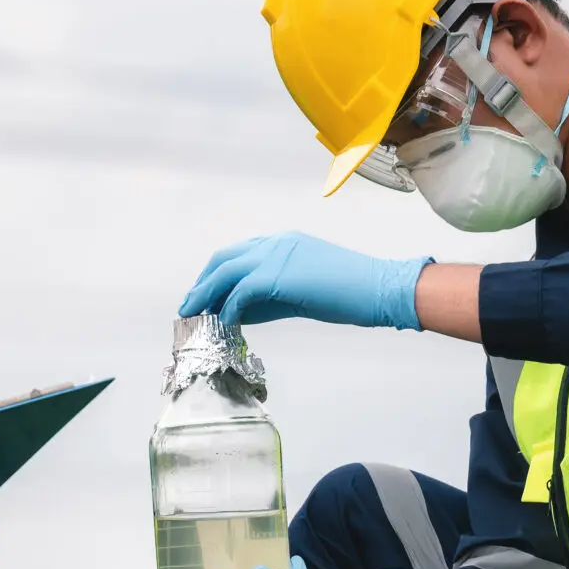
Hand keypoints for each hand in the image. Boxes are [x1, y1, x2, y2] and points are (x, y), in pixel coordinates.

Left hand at [179, 232, 429, 330]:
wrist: (379, 288)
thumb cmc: (350, 292)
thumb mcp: (304, 289)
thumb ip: (272, 296)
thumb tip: (241, 311)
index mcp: (283, 242)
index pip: (238, 255)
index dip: (216, 276)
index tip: (204, 296)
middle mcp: (276, 243)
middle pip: (223, 260)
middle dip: (202, 284)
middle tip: (189, 307)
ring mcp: (276, 256)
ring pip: (225, 273)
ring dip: (206, 296)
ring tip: (194, 317)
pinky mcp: (279, 276)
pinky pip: (241, 293)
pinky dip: (229, 309)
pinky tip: (225, 325)